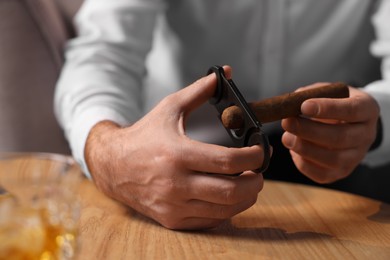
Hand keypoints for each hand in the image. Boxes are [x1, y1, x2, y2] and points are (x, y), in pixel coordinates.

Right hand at [84, 66, 266, 229]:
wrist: (113, 165)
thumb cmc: (144, 135)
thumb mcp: (169, 108)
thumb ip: (198, 91)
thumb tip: (224, 72)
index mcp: (177, 154)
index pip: (227, 161)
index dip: (253, 157)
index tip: (261, 152)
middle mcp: (175, 184)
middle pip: (231, 191)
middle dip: (255, 182)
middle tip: (259, 172)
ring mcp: (173, 205)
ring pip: (224, 210)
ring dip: (245, 198)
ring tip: (249, 183)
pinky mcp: (171, 219)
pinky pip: (210, 221)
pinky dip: (226, 210)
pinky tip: (228, 197)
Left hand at [281, 83, 379, 182]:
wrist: (348, 124)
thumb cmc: (335, 104)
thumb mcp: (330, 92)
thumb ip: (312, 94)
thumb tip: (292, 102)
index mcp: (367, 110)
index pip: (351, 110)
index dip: (327, 108)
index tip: (304, 105)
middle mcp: (366, 135)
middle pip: (340, 137)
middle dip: (309, 130)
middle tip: (287, 122)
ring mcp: (355, 157)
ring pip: (332, 159)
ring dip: (304, 149)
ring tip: (286, 137)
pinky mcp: (341, 172)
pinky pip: (322, 174)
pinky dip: (303, 163)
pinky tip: (293, 151)